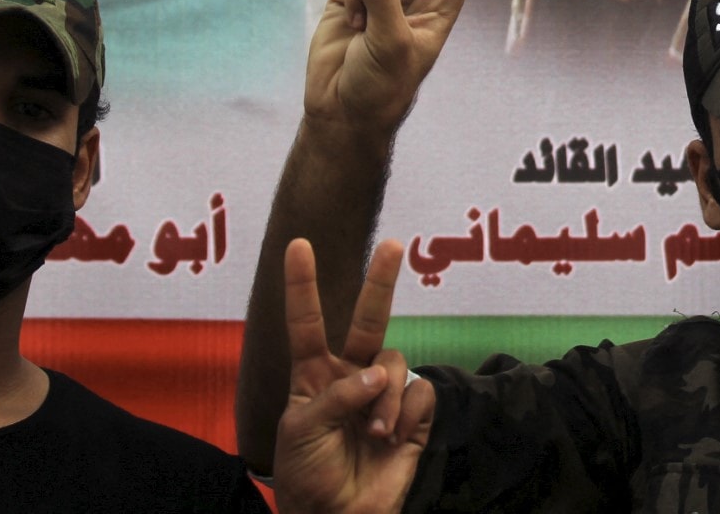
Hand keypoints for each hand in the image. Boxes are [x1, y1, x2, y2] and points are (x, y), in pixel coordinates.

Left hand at [274, 238, 434, 513]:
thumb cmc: (306, 474)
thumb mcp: (301, 430)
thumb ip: (336, 395)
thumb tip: (378, 374)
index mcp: (315, 375)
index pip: (308, 322)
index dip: (303, 285)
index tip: (298, 245)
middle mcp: (352, 376)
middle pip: (369, 320)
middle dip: (381, 282)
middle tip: (394, 245)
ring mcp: (383, 395)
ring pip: (396, 363)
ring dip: (386, 397)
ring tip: (375, 433)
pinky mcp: (413, 417)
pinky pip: (420, 393)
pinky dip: (406, 413)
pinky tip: (393, 438)